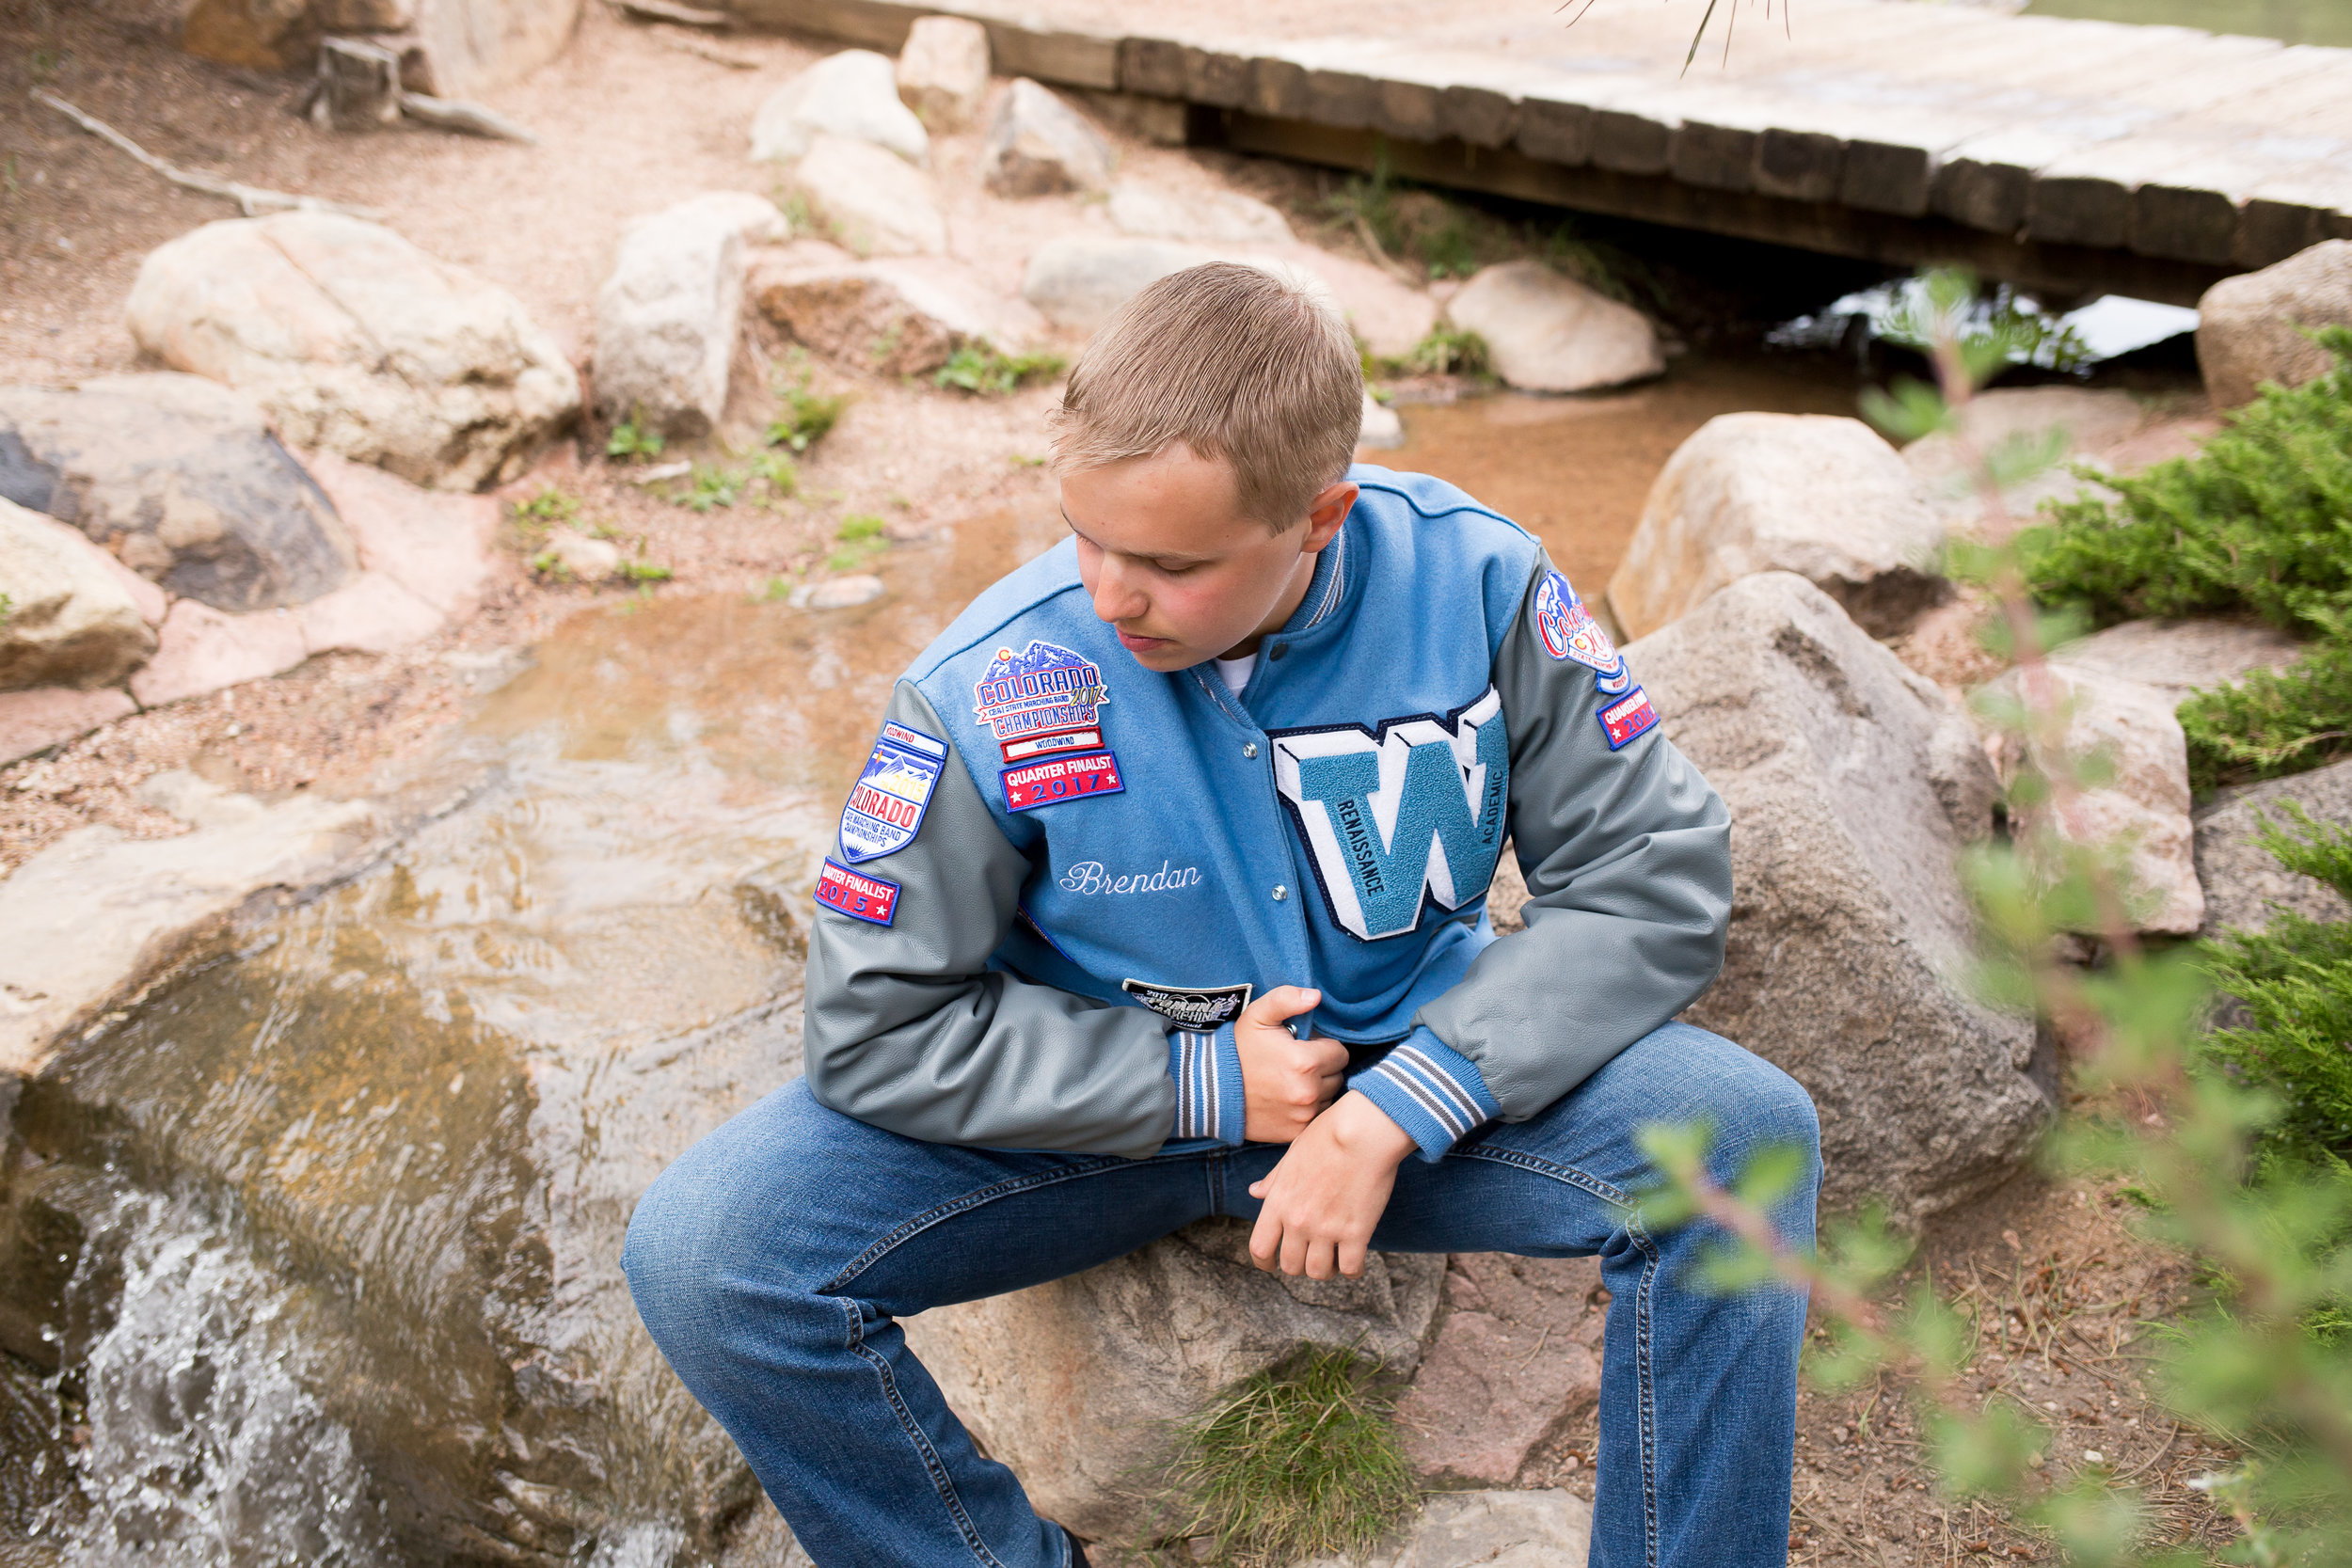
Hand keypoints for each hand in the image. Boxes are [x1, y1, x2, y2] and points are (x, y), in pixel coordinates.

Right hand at [1235, 986, 1348, 1142]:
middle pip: (1337, 1076)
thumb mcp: (1258, 1015)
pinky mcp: (1296, 1133)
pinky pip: (1317, 1118)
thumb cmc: (1238, 1050)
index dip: (1324, 1048)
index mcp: (1306, 1062)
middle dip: (1322, 1069)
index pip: (1340, 1053)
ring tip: (1291, 1082)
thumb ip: (1287, 999)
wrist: (1210, 1090)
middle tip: (1297, 1065)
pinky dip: (1308, 1110)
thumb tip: (1316, 996)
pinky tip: (1289, 1101)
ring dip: (1318, 1090)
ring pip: (1330, 1098)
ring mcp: (1303, 1116)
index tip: (1305, 1048)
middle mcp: (1308, 1092)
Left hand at [1247, 1091, 1416, 1278]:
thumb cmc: (1327, 1136)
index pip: (1259, 1248)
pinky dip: (1352, 1270)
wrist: (1362, 1131)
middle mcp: (1298, 1220)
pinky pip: (1350, 1268)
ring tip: (1333, 1260)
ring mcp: (1326, 1229)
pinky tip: (1355, 1261)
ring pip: (1318, 1272)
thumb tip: (1255, 1192)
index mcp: (1278, 1202)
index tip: (1271, 1265)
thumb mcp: (1292, 1155)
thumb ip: (1273, 1180)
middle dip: (1299, 1265)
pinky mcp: (1356, 1233)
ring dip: (1325, 1270)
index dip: (1263, 1263)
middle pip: (1290, 1265)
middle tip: (1311, 1256)